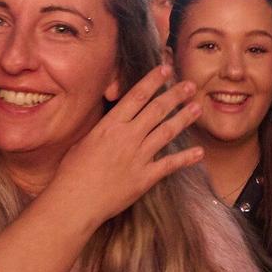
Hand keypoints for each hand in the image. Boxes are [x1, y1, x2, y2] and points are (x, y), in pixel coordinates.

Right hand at [44, 66, 203, 229]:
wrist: (75, 201)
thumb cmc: (73, 172)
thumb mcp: (85, 141)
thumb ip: (104, 129)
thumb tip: (114, 121)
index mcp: (110, 125)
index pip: (137, 96)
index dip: (153, 81)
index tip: (166, 70)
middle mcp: (127, 137)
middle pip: (157, 110)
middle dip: (175, 95)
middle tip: (190, 85)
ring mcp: (138, 157)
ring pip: (166, 132)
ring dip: (184, 119)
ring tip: (197, 108)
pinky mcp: (145, 178)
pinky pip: (170, 165)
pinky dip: (186, 158)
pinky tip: (199, 152)